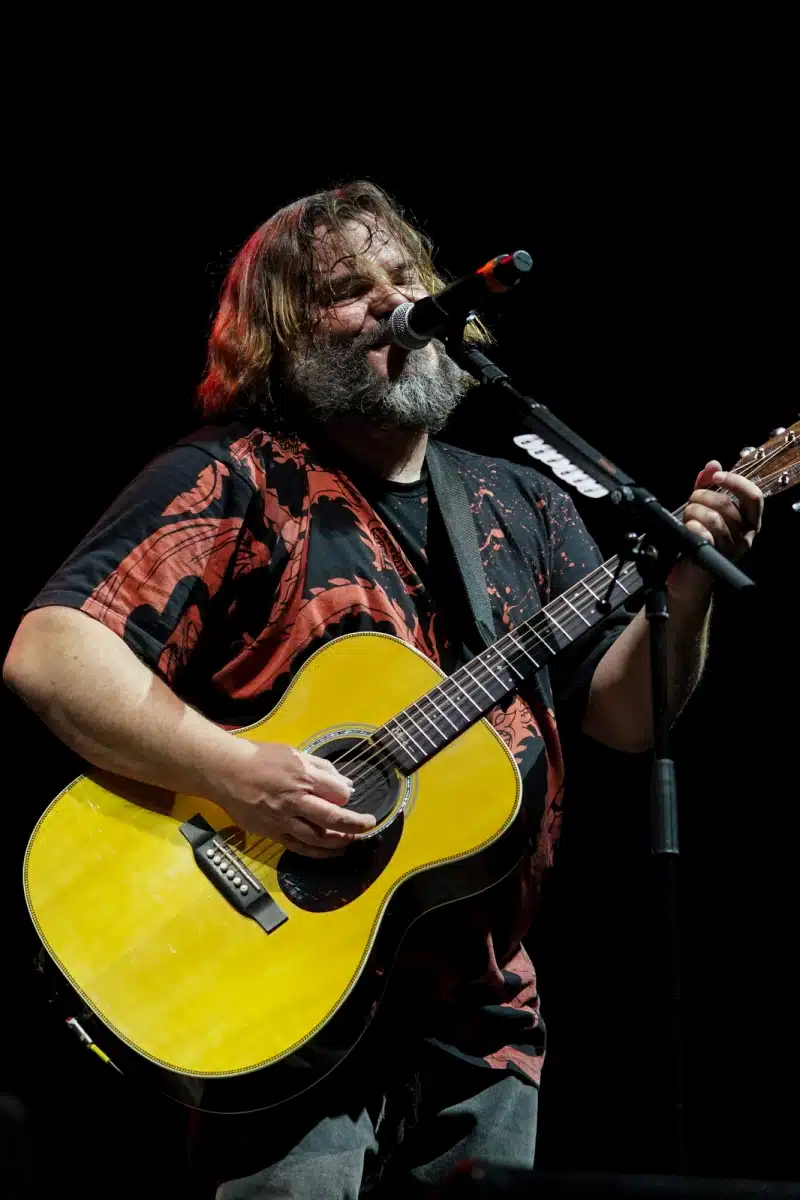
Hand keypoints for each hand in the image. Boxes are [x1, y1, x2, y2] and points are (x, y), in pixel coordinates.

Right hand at [218, 742, 374, 857]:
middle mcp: (295, 800)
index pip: (338, 793)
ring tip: (351, 840)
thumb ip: (322, 768)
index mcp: (302, 777)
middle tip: (368, 825)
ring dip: (339, 841)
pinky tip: (330, 852)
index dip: (348, 797)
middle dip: (356, 824)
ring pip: (318, 837)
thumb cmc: (260, 759)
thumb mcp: (294, 753)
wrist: (226, 772)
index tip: (349, 797)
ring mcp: (283, 819)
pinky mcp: (272, 832)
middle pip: (333, 817)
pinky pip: (299, 847)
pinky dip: (318, 853)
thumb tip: (345, 783)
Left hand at [682, 459, 763, 562]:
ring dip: (693, 512)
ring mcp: (731, 548)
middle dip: (702, 496)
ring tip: (688, 517)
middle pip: (727, 504)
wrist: (690, 575)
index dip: (735, 482)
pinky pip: (703, 534)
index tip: (716, 476)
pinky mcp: (714, 557)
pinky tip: (688, 528)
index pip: (753, 496)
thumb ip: (709, 484)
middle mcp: (745, 536)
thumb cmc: (700, 537)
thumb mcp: (705, 507)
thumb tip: (713, 464)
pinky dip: (691, 526)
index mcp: (749, 521)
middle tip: (691, 502)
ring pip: (713, 518)